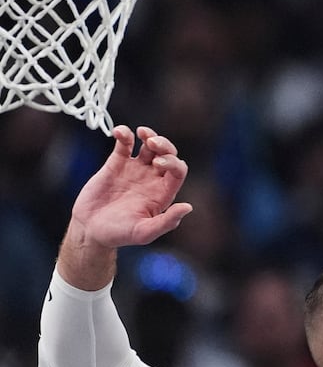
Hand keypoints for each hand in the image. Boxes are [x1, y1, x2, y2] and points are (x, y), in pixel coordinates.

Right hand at [70, 125, 191, 249]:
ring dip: (149, 135)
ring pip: (148, 146)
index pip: (178, 171)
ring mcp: (135, 170)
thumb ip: (166, 222)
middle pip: (167, 154)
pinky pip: (124, 145)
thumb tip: (188, 207)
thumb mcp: (144, 232)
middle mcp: (152, 179)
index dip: (173, 163)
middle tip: (152, 143)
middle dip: (164, 145)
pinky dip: (124, 135)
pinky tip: (120, 131)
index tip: (158, 164)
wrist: (90, 230)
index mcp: (163, 192)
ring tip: (142, 133)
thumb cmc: (119, 234)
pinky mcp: (116, 164)